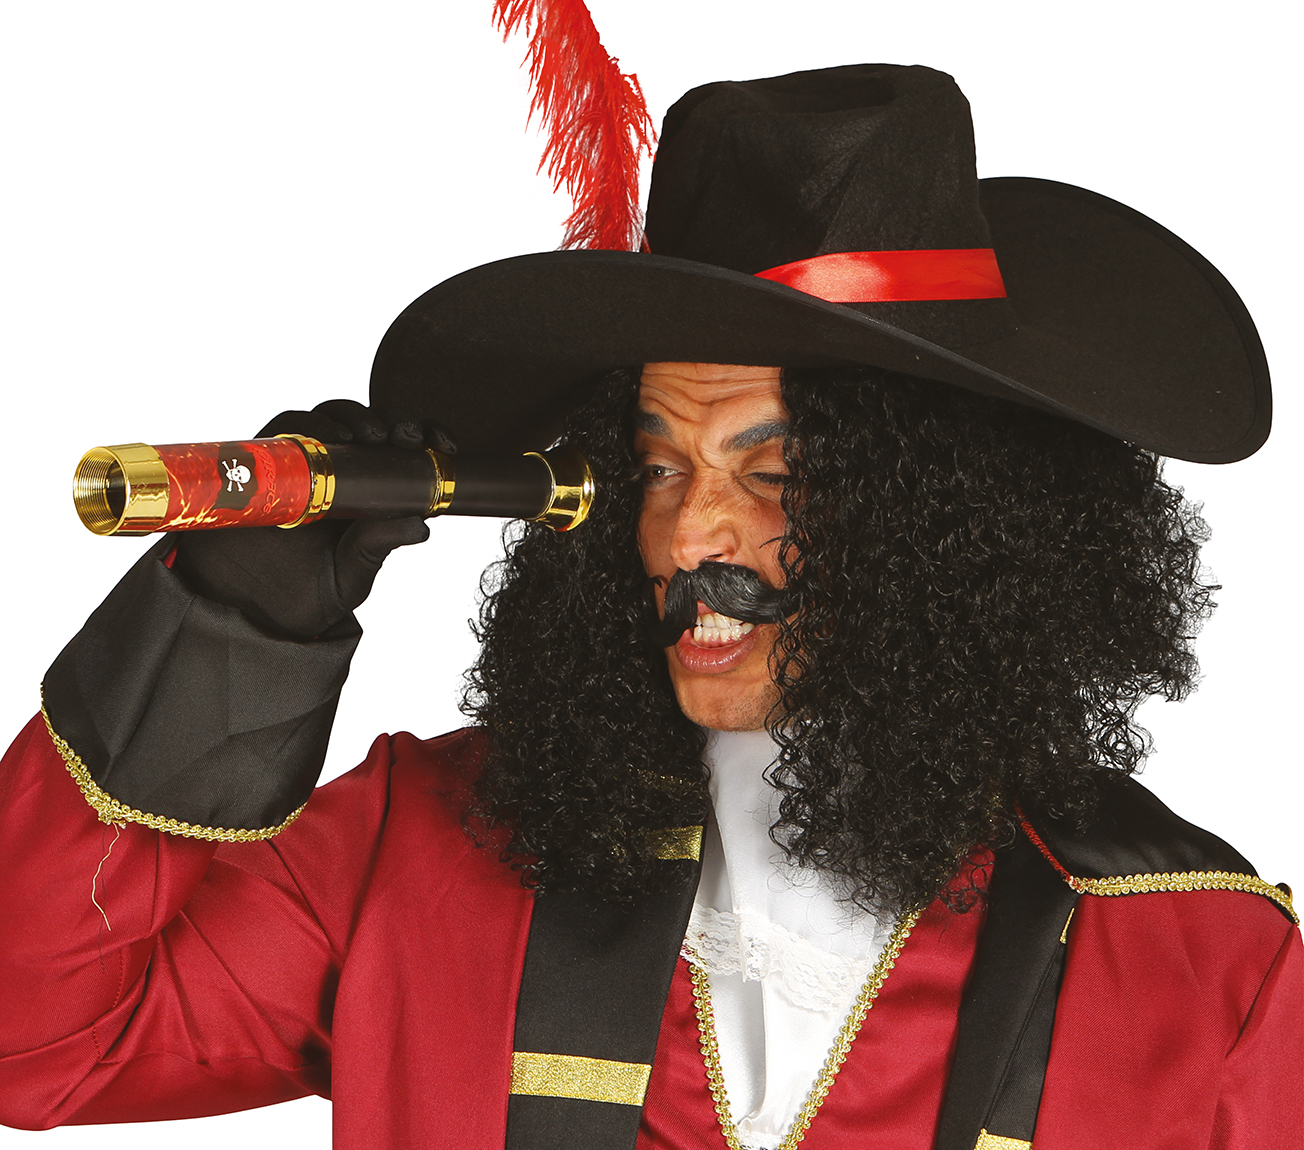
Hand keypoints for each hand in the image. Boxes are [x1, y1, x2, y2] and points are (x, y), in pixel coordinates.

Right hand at [170, 400, 450, 639]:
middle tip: (408, 437)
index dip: (428, 442)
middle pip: (374, 431)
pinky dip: (311, 424)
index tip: (446, 447)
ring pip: (334, 420)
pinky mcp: (269, 462)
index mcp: (373, 497)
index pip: (407, 459)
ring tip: (372, 435)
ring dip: (357, 418)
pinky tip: (331, 437)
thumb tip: (421, 526)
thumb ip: (378, 549)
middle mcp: (342, 475)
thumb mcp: (350, 575)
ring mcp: (305, 465)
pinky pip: (289, 429)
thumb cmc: (305, 594)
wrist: (245, 608)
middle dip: (396, 425)